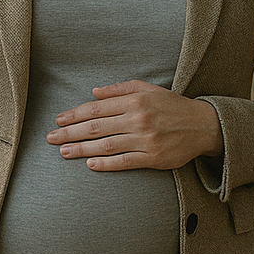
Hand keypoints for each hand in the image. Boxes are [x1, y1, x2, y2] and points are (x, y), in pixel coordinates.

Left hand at [47, 79, 222, 171]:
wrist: (203, 125)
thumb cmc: (171, 105)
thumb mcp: (147, 89)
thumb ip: (119, 89)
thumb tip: (93, 92)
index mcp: (135, 101)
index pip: (97, 108)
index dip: (75, 114)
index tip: (58, 119)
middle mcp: (138, 119)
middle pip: (96, 127)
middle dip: (70, 133)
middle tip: (50, 138)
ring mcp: (146, 140)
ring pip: (106, 145)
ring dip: (82, 150)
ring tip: (63, 152)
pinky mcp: (153, 158)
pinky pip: (124, 162)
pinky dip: (106, 164)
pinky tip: (90, 164)